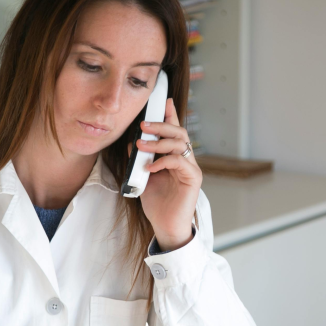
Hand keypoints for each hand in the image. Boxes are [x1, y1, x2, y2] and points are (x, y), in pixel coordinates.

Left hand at [137, 99, 201, 250]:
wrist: (165, 225)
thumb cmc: (156, 202)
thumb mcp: (143, 176)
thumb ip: (140, 159)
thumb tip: (132, 142)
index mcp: (175, 156)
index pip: (174, 130)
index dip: (170, 114)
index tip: (163, 100)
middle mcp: (185, 159)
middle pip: (179, 132)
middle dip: (161, 125)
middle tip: (143, 124)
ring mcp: (191, 168)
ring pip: (180, 143)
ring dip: (158, 142)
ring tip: (141, 145)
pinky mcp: (193, 178)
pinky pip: (179, 161)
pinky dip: (163, 161)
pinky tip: (150, 167)